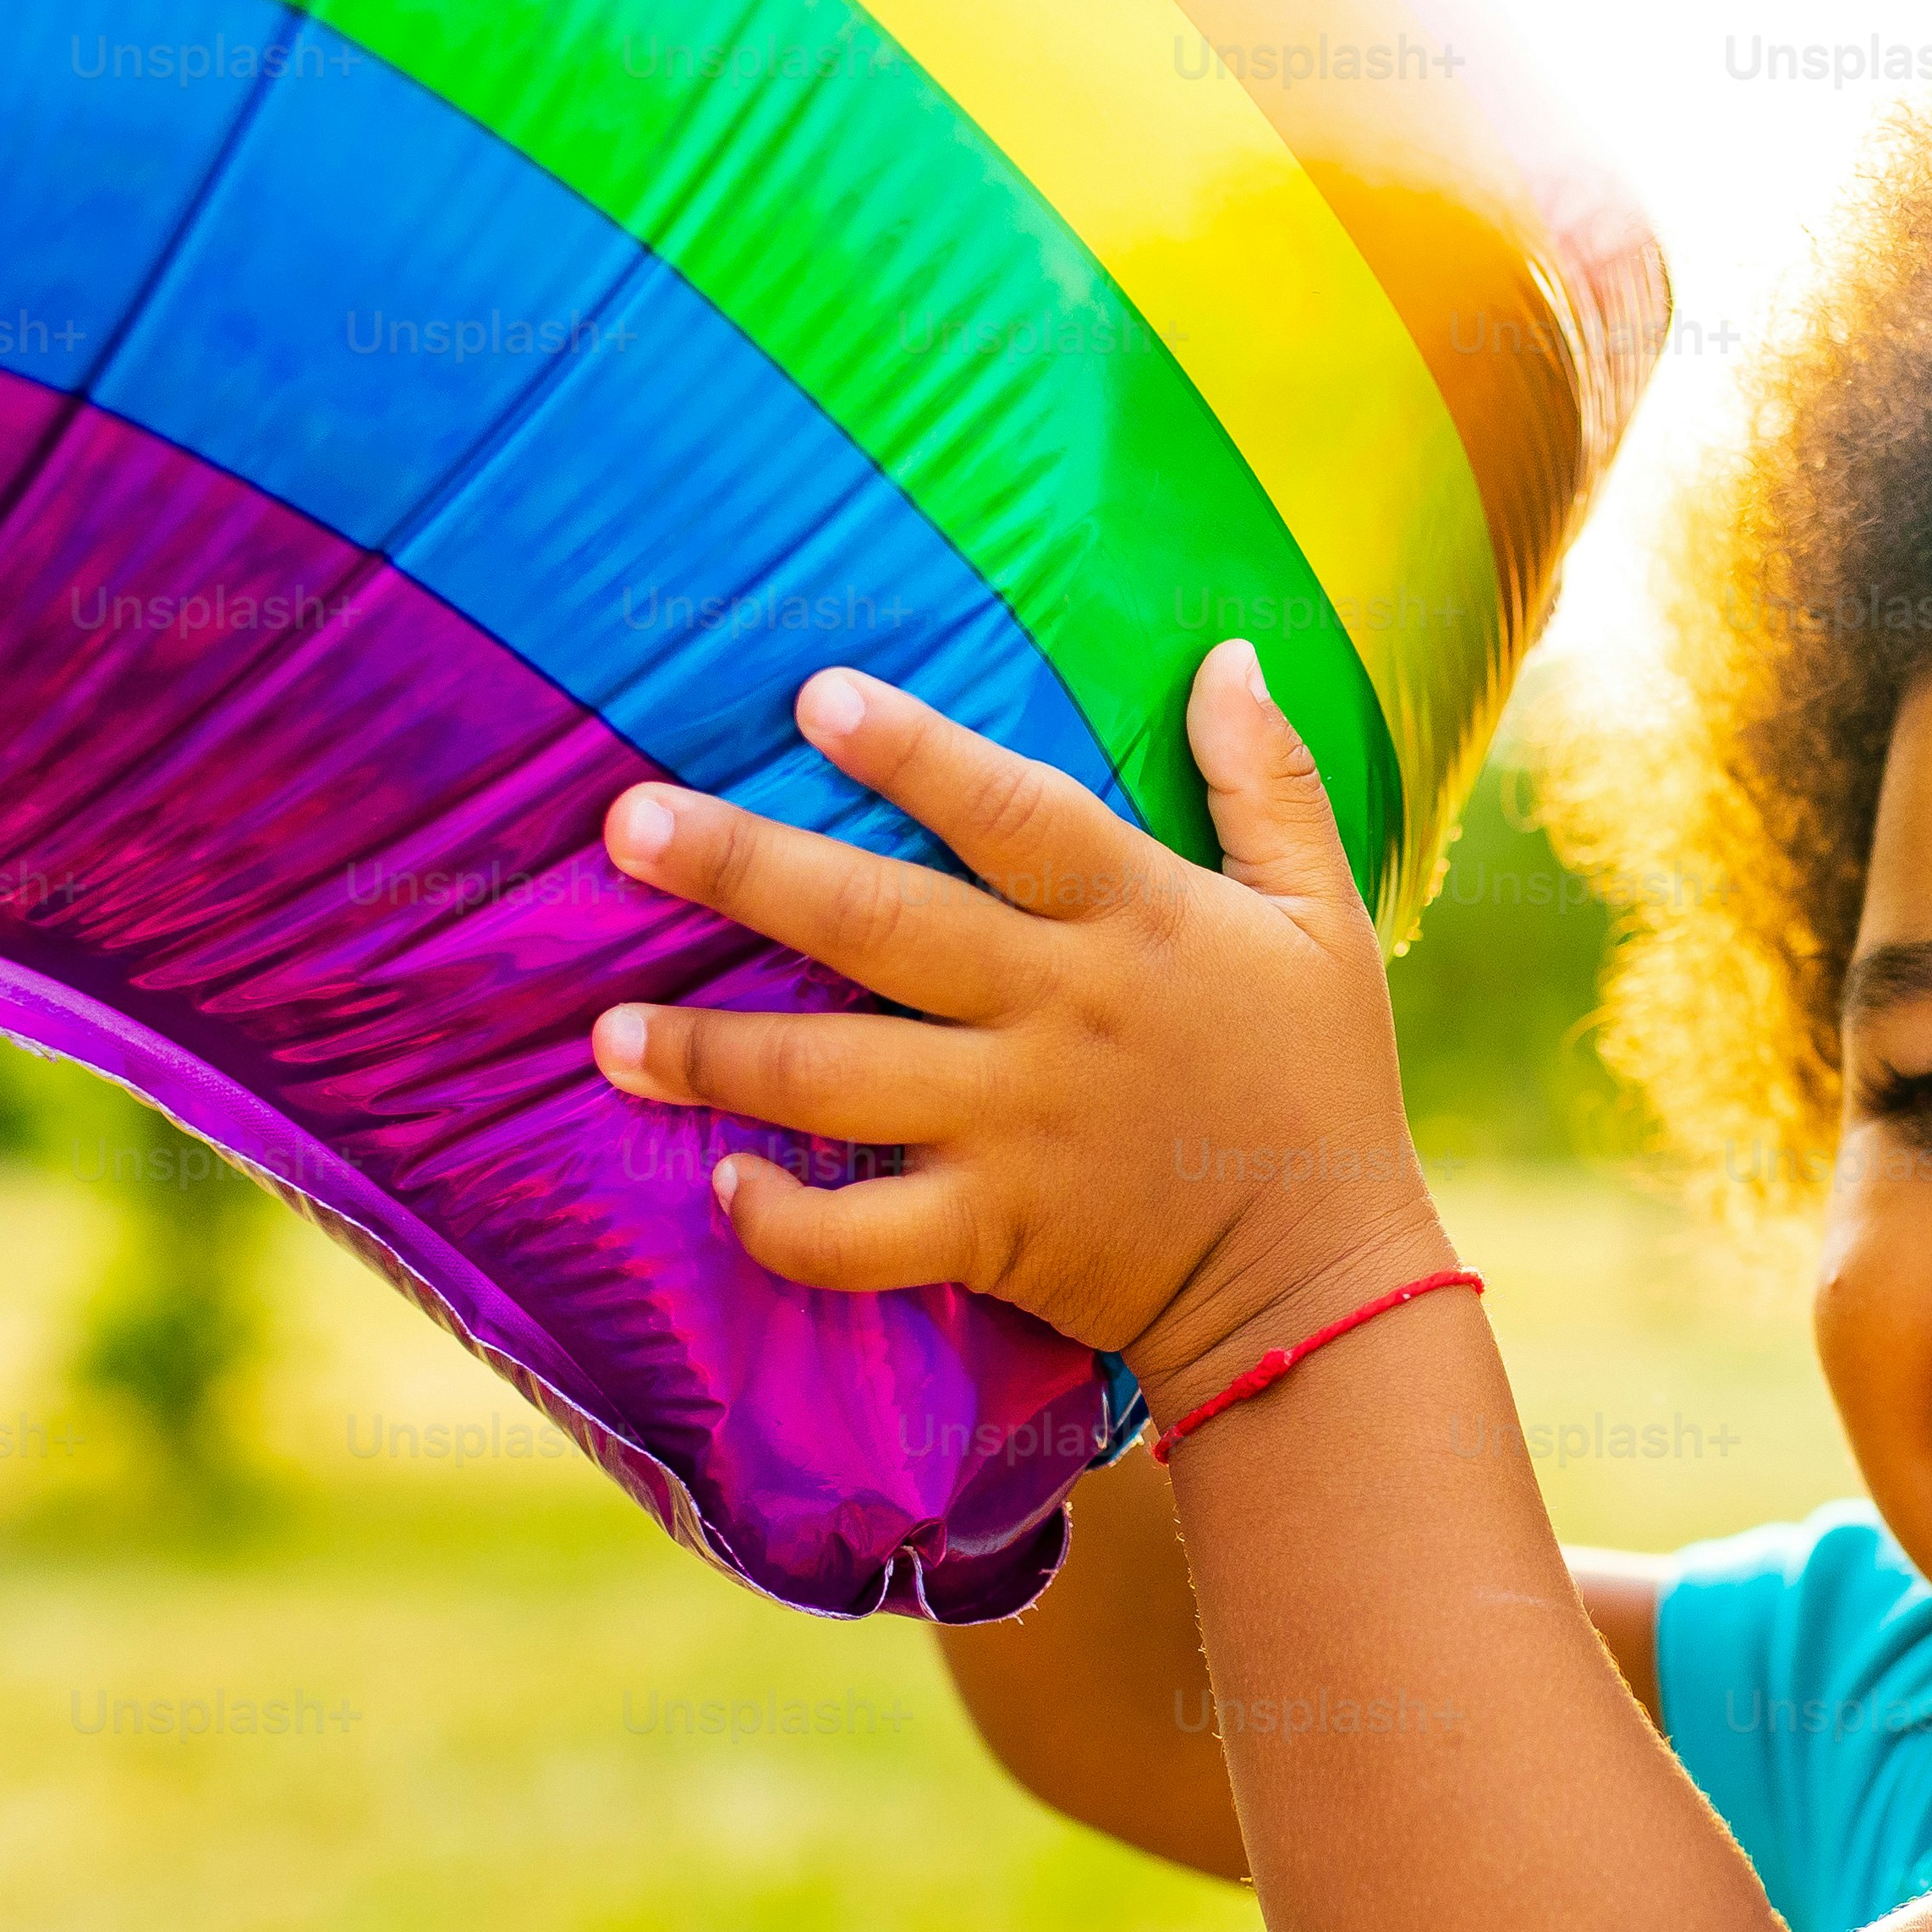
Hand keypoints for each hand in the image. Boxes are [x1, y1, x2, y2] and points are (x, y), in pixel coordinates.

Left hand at [583, 645, 1451, 1422]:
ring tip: (608, 1030)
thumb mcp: (1323, 915)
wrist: (1322, 1278)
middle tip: (627, 824)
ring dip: (711, 1053)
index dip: (915, 753)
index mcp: (1134, 917)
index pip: (1013, 814)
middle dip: (745, 871)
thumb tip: (1227, 654)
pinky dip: (782, 1219)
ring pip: (833, 1080)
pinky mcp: (992, 1230)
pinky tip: (719, 1185)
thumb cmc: (1317, 1080)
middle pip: (880, 925)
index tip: (814, 698)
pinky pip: (861, 1235)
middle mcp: (1058, 1011)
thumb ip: (1268, 782)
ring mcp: (1015, 1125)